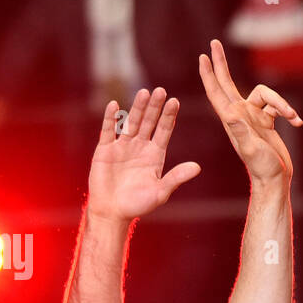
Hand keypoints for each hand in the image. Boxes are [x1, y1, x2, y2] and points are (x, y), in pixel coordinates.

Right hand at [87, 86, 201, 223]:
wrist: (112, 212)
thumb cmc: (138, 205)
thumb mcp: (160, 192)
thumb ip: (176, 178)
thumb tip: (197, 167)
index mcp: (155, 155)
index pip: (164, 131)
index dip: (169, 116)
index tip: (175, 101)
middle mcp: (140, 147)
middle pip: (149, 122)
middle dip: (155, 107)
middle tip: (161, 90)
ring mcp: (122, 147)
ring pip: (130, 123)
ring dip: (137, 108)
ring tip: (144, 92)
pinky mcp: (105, 150)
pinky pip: (108, 131)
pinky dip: (110, 119)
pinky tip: (114, 105)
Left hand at [199, 39, 301, 184]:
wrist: (275, 179)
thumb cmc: (262, 167)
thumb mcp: (250, 149)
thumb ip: (241, 132)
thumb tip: (230, 114)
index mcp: (232, 119)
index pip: (216, 91)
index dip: (209, 73)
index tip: (203, 55)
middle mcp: (240, 114)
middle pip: (228, 83)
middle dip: (221, 63)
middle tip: (214, 43)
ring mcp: (253, 117)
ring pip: (265, 94)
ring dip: (281, 102)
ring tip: (293, 116)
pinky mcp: (267, 121)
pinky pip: (277, 106)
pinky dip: (288, 112)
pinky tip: (297, 123)